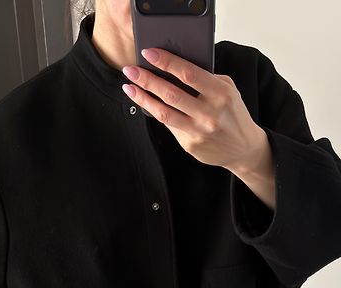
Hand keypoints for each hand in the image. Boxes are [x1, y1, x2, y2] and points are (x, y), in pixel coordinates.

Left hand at [121, 47, 265, 175]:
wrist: (243, 148)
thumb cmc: (232, 113)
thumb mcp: (228, 90)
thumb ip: (206, 79)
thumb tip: (174, 67)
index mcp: (221, 94)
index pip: (189, 74)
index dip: (166, 62)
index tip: (148, 53)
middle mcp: (210, 113)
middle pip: (171, 94)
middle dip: (147, 80)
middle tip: (130, 70)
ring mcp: (199, 131)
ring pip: (164, 113)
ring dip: (143, 99)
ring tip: (129, 87)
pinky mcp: (191, 145)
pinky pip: (169, 126)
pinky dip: (155, 112)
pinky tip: (145, 103)